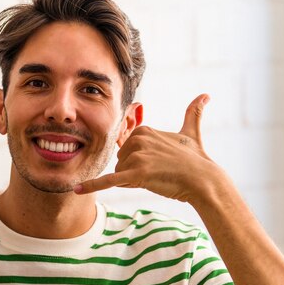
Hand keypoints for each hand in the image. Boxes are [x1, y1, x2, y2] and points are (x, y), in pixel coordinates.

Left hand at [75, 94, 223, 203]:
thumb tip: (206, 95)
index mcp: (143, 130)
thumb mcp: (191, 133)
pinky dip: (93, 185)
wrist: (203, 180)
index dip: (139, 161)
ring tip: (156, 178)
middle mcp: (137, 140)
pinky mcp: (136, 174)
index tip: (157, 163)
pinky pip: (109, 180)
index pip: (126, 151)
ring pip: (120, 175)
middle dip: (134, 172)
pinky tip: (77, 189)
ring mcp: (136, 156)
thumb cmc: (197, 159)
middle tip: (159, 172)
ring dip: (134, 181)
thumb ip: (193, 113)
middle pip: (121, 163)